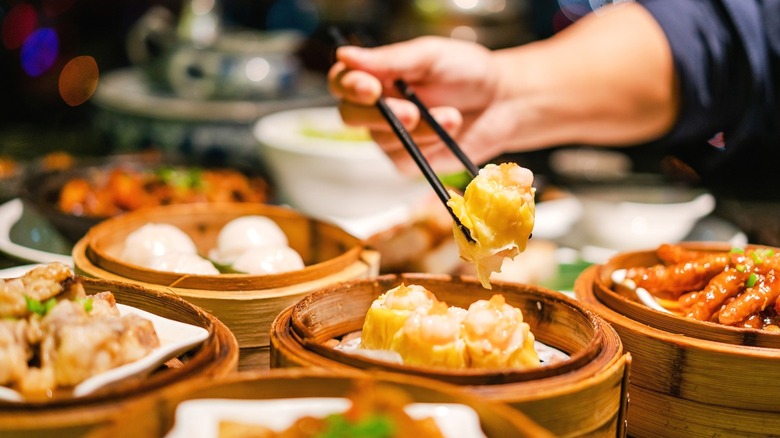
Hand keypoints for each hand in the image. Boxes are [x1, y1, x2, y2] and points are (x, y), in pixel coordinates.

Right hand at [328, 36, 504, 173]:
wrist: (502, 102)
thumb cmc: (467, 72)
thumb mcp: (431, 56)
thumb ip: (390, 59)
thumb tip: (343, 55)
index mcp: (377, 75)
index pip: (342, 82)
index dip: (349, 86)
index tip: (370, 88)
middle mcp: (377, 107)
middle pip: (349, 115)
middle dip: (382, 115)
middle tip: (414, 112)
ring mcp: (390, 136)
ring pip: (382, 139)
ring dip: (419, 129)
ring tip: (452, 115)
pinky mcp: (408, 161)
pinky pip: (403, 159)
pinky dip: (428, 146)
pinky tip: (450, 133)